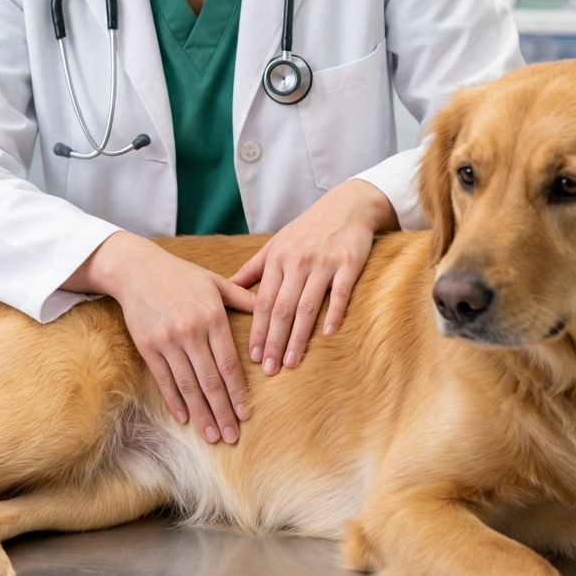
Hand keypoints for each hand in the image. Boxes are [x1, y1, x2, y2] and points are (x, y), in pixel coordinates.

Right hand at [62, 233, 254, 443]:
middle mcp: (191, 331)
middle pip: (210, 380)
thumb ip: (243, 298)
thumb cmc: (181, 274)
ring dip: (201, 413)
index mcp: (212, 316)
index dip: (238, 391)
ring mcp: (167, 341)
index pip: (229, 363)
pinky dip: (174, 401)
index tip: (246, 414)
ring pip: (187, 385)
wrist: (137, 269)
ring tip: (212, 435)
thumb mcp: (215, 281)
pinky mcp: (148, 347)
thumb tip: (270, 308)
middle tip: (232, 436)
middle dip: (222, 411)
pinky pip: (164, 380)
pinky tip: (184, 419)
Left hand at [231, 180, 396, 375]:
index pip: (263, 302)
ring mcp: (324, 263)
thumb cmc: (308, 229)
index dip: (258, 331)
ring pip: (308, 306)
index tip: (253, 357)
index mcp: (277, 259)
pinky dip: (334, 314)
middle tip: (269, 370)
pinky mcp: (349, 263)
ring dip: (299, 337)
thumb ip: (253, 268)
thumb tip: (226, 288)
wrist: (347, 205)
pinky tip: (327, 335)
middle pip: (282, 309)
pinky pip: (340, 293)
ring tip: (292, 363)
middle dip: (274, 342)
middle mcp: (297, 261)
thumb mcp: (276, 244)